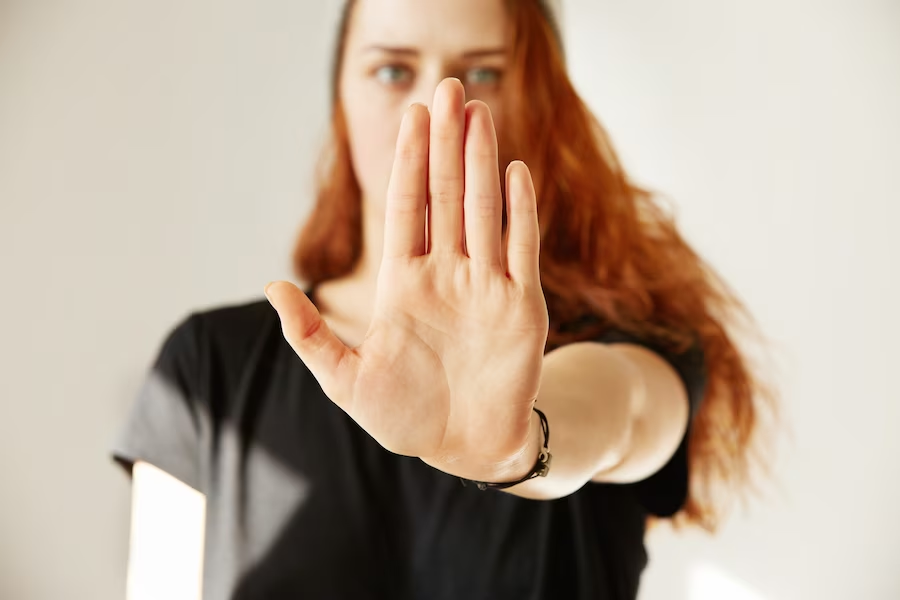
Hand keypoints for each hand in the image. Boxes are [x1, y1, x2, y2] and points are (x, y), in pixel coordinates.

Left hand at [266, 78, 548, 482]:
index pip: (406, 208)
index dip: (408, 162)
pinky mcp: (521, 308)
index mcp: (403, 286)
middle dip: (446, 143)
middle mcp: (446, 276)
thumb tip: (272, 285)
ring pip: (484, 211)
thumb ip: (310, 335)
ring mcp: (485, 287)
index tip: (411, 115)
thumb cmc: (403, 417)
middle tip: (449, 89)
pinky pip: (521, 250)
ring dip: (481, 162)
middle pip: (446, 196)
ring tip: (479, 113)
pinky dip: (519, 212)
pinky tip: (513, 172)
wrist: (463, 448)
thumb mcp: (345, 380)